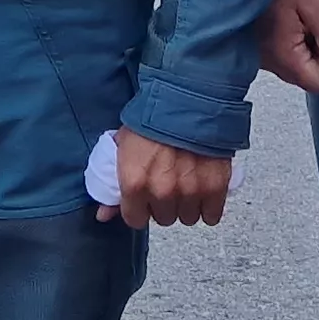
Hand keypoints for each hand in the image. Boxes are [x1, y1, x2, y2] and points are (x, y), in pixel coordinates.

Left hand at [98, 130, 233, 228]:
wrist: (188, 99)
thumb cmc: (154, 118)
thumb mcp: (122, 146)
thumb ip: (112, 183)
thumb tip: (103, 214)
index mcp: (135, 182)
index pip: (135, 220)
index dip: (139, 209)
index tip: (144, 200)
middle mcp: (162, 192)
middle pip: (163, 219)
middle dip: (164, 205)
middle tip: (167, 185)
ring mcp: (190, 191)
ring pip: (187, 217)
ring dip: (186, 205)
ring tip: (186, 184)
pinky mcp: (214, 187)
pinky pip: (211, 215)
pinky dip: (209, 206)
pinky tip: (204, 190)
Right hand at [258, 0, 318, 92]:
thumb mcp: (314, 3)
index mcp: (286, 58)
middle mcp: (269, 63)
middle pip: (306, 74)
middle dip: (317, 52)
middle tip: (314, 19)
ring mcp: (258, 55)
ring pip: (293, 63)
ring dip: (302, 43)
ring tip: (299, 13)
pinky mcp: (252, 43)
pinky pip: (279, 52)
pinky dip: (287, 38)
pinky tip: (286, 13)